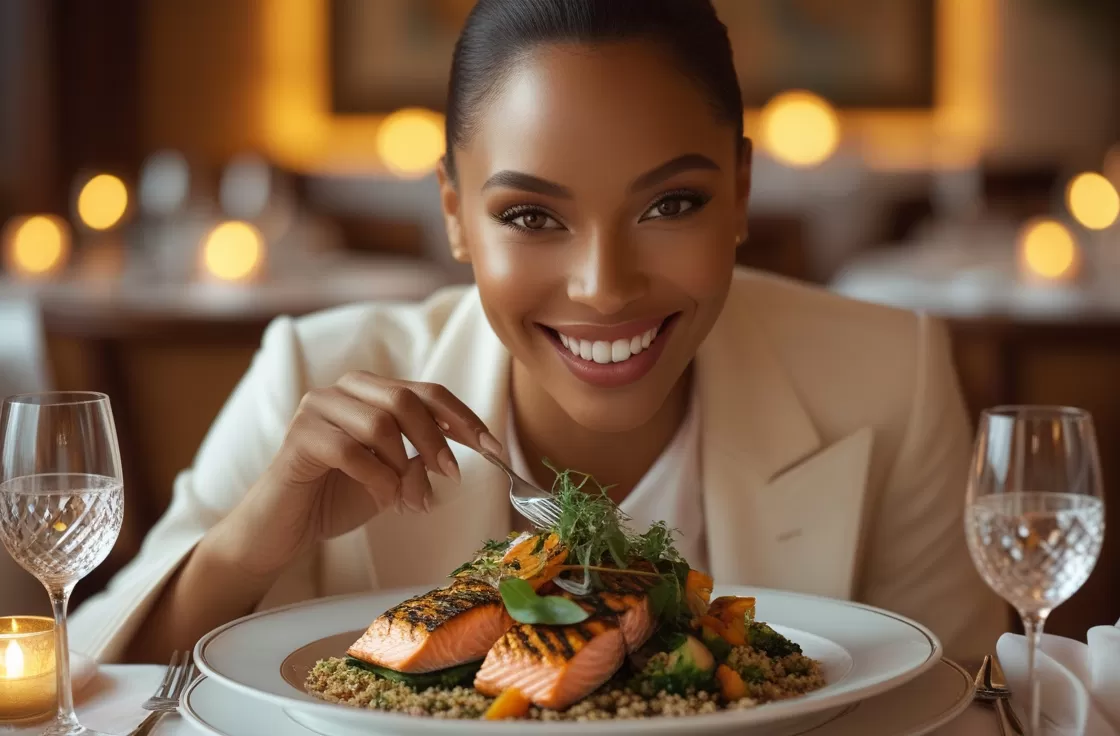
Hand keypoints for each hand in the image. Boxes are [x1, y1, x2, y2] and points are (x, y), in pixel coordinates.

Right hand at [211, 371, 501, 576]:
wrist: (282, 530)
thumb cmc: (337, 498)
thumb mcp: (392, 478)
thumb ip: (418, 462)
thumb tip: (450, 459)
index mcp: (369, 393)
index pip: (427, 392)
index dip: (463, 417)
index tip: (492, 447)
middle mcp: (342, 391)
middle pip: (406, 398)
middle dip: (437, 440)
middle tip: (451, 476)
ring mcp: (316, 409)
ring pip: (380, 422)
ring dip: (404, 465)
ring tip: (409, 500)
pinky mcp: (298, 438)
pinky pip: (350, 450)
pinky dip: (377, 478)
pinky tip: (383, 500)